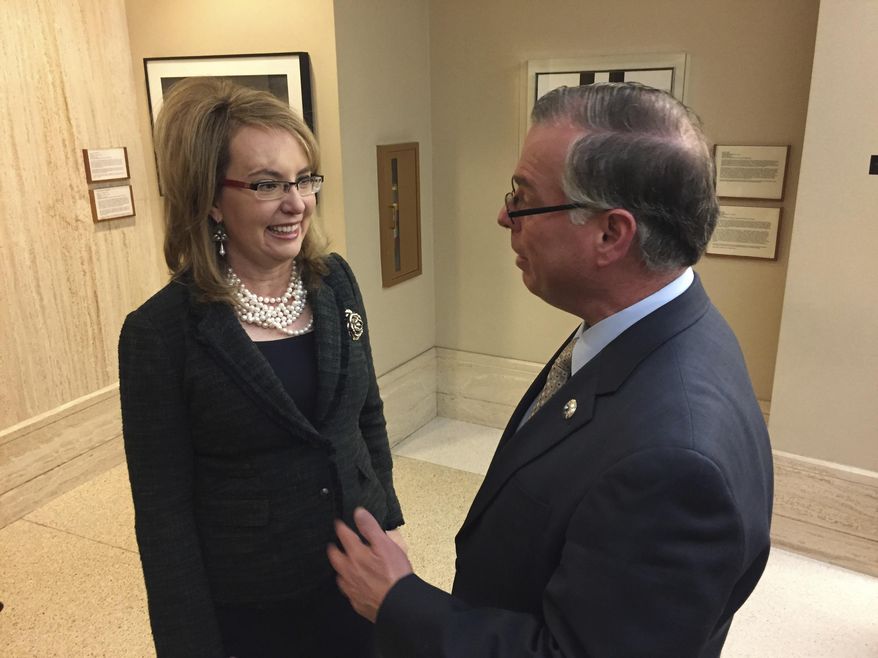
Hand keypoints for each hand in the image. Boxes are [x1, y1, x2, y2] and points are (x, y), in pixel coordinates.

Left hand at [327, 507, 413, 621]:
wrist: (398, 604)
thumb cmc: (395, 575)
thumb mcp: (385, 545)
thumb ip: (370, 528)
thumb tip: (359, 513)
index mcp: (356, 555)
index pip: (344, 536)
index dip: (341, 528)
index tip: (338, 524)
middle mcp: (350, 571)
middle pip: (336, 558)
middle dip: (333, 549)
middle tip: (332, 545)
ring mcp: (353, 588)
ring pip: (340, 576)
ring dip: (339, 568)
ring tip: (341, 565)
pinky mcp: (358, 602)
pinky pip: (348, 591)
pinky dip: (349, 585)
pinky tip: (353, 585)